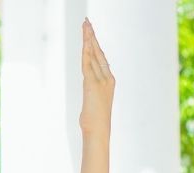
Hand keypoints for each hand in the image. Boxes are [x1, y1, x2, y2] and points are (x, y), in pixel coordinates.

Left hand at [79, 18, 113, 138]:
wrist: (98, 129)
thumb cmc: (94, 119)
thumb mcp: (93, 101)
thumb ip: (92, 91)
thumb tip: (89, 89)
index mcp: (109, 80)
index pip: (101, 58)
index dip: (95, 44)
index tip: (90, 33)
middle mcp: (107, 77)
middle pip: (98, 52)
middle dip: (92, 36)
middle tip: (87, 22)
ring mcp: (101, 80)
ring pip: (93, 55)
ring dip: (88, 39)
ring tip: (85, 26)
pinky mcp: (92, 84)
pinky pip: (88, 64)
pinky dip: (86, 52)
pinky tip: (84, 42)